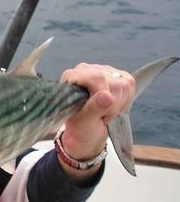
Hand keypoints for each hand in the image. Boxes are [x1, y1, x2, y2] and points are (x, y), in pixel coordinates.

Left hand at [59, 63, 134, 180]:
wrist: (86, 133)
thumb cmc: (78, 127)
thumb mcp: (81, 122)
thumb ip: (92, 108)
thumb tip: (105, 96)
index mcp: (71, 77)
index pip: (95, 77)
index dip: (101, 97)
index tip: (98, 112)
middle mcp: (85, 69)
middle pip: (112, 80)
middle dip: (111, 103)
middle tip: (102, 116)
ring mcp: (101, 70)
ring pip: (124, 82)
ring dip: (118, 103)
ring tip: (105, 112)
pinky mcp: (116, 76)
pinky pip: (130, 83)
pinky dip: (125, 100)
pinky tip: (113, 107)